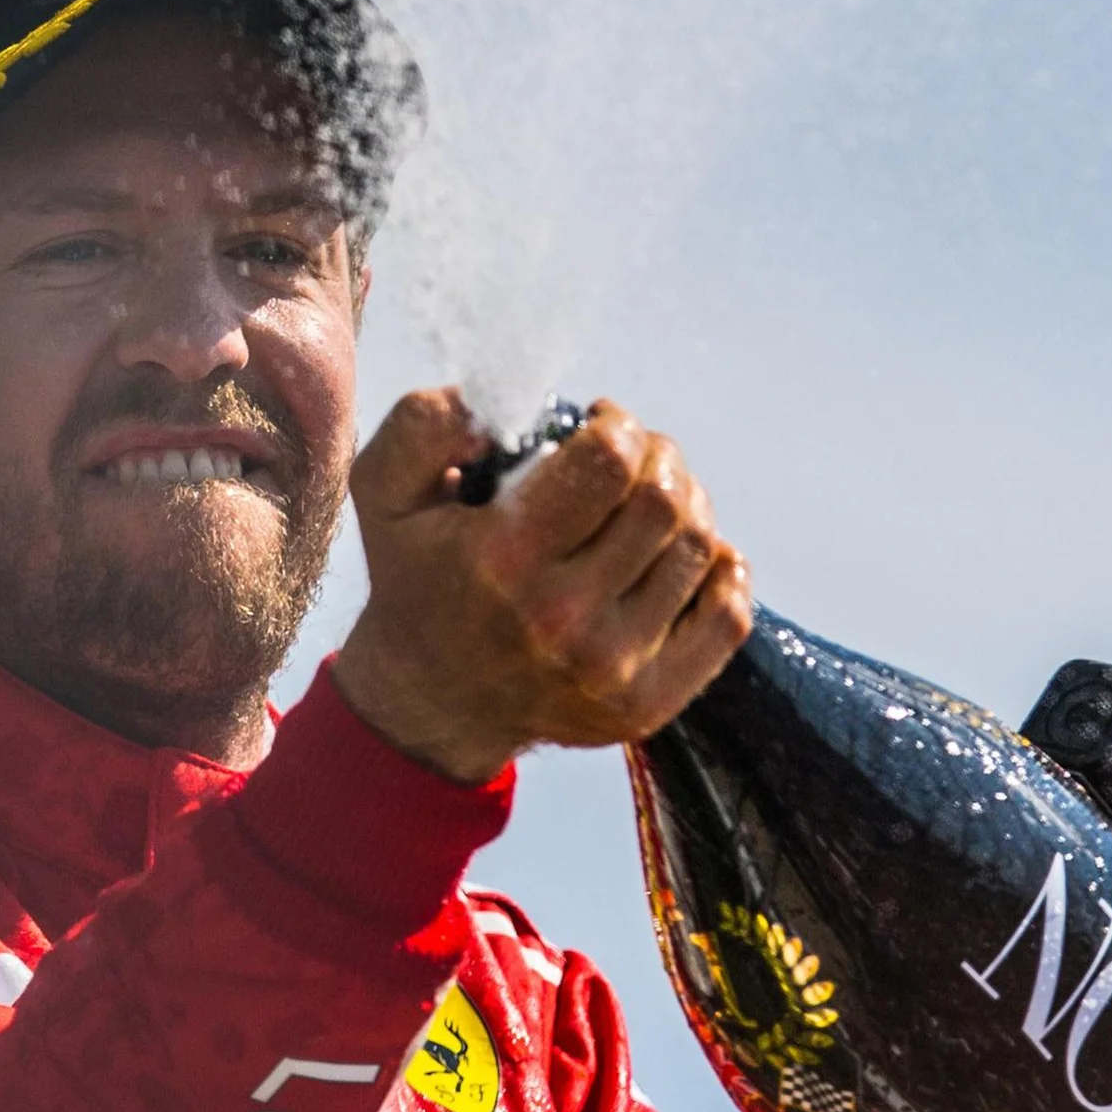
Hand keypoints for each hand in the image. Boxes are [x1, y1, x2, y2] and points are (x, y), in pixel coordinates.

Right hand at [332, 390, 753, 783]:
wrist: (432, 705)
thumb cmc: (418, 583)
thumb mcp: (384, 493)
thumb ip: (424, 425)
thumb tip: (491, 406)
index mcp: (502, 559)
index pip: (608, 462)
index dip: (618, 425)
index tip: (602, 424)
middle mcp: (562, 619)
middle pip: (664, 501)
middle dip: (658, 457)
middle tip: (633, 457)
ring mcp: (611, 668)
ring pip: (701, 550)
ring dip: (688, 505)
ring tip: (652, 500)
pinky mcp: (647, 704)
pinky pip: (727, 619)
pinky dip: (723, 571)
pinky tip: (685, 554)